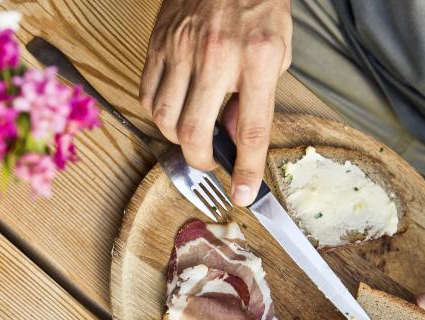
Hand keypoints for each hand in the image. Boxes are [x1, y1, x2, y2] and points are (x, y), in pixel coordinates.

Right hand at [139, 0, 291, 204]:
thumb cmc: (257, 2)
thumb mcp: (278, 49)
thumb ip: (258, 96)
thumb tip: (236, 136)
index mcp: (258, 58)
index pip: (251, 129)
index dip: (246, 170)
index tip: (243, 194)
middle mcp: (217, 56)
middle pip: (195, 132)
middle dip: (200, 161)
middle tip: (208, 163)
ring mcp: (181, 50)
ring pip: (163, 118)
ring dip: (176, 138)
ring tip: (191, 132)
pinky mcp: (158, 44)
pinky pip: (146, 94)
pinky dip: (157, 113)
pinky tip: (173, 109)